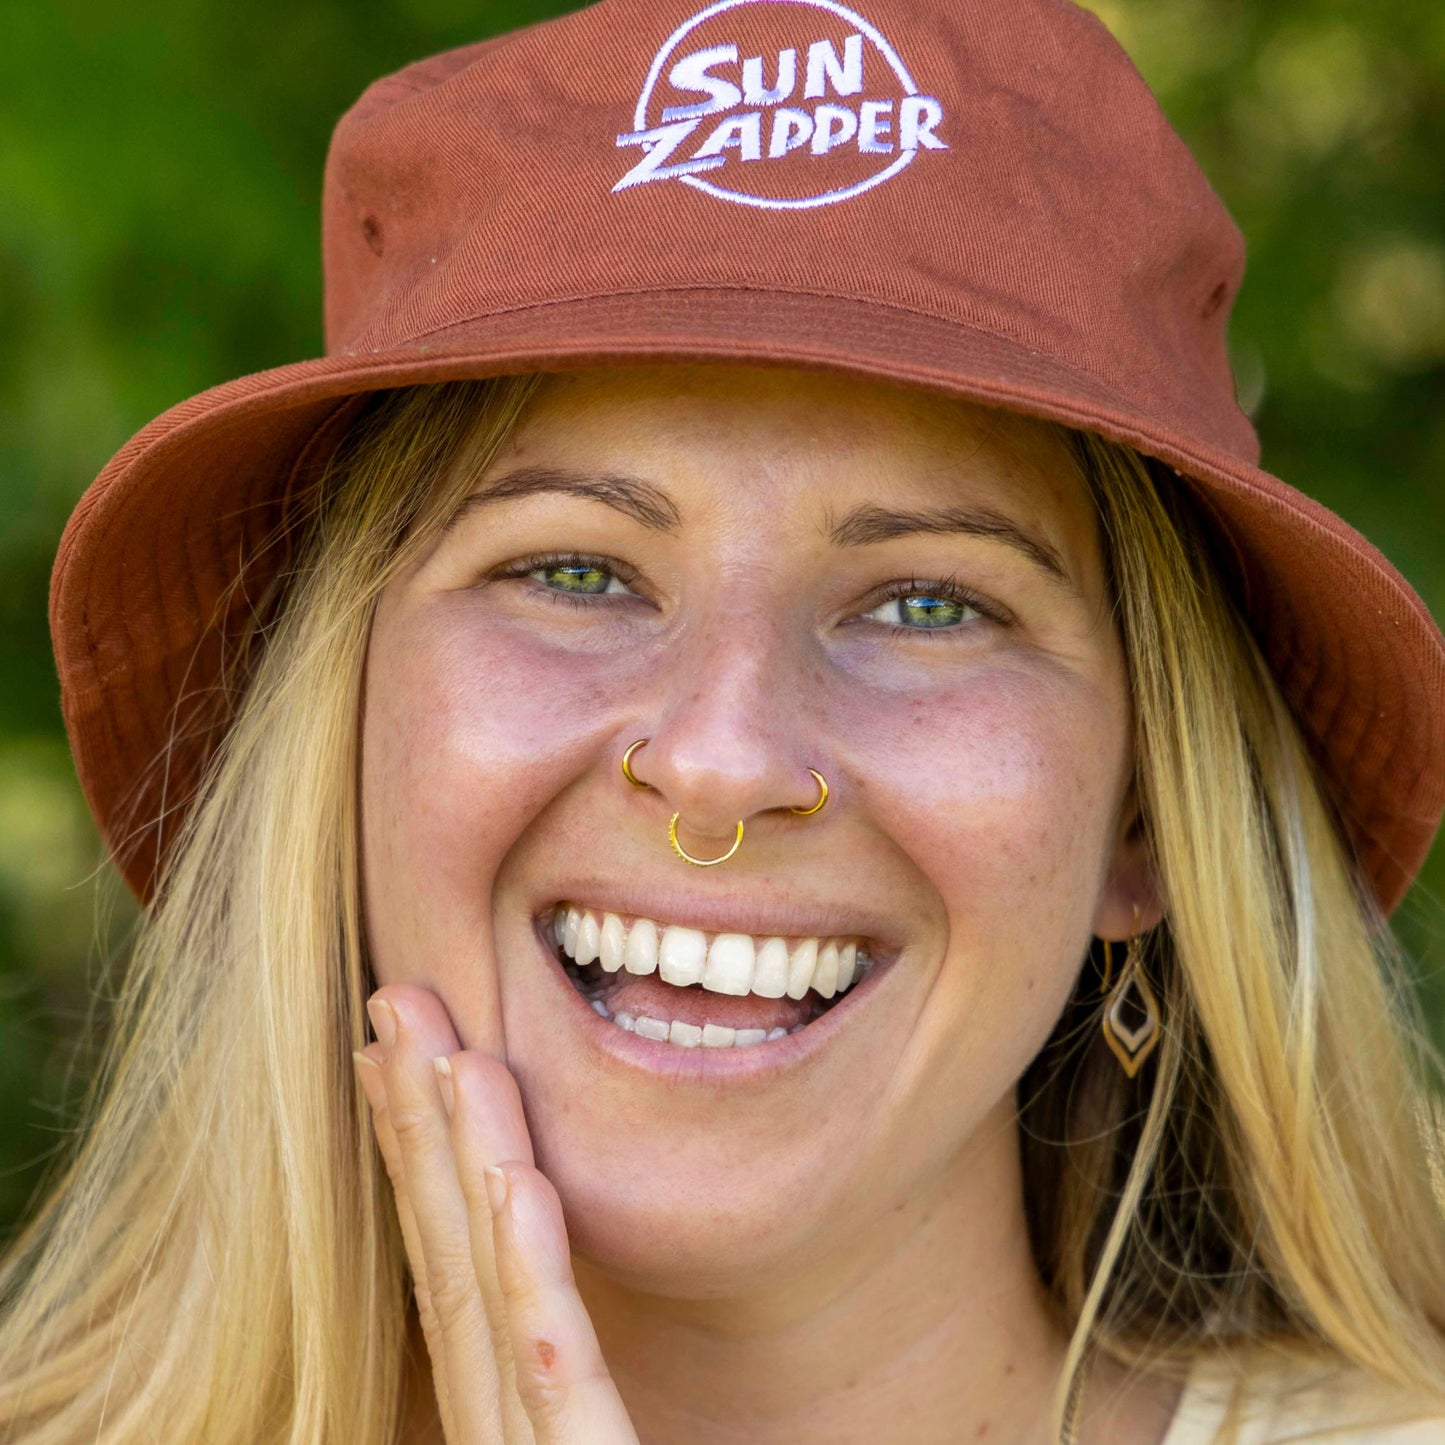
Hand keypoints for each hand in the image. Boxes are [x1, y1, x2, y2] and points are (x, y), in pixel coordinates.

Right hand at [353, 984, 639, 1443]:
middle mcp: (498, 1431)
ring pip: (484, 1295)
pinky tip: (516, 1186)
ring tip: (455, 1054)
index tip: (398, 1057)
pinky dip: (530, 1280)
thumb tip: (541, 1248)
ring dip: (462, 1165)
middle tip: (398, 1001)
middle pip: (449, 1261)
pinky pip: (558, 1381)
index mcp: (502, 1422)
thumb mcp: (598, 1444)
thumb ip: (570, 1389)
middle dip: (421, 1125)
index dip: (418, 1157)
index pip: (449, 1271)